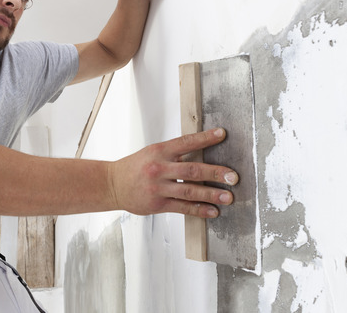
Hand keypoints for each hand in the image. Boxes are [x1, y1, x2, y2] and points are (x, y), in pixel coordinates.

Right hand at [108, 128, 238, 217]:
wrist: (113, 185)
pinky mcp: (158, 204)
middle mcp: (159, 168)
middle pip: (192, 169)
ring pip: (189, 190)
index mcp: (159, 151)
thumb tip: (201, 150)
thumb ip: (174, 153)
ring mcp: (158, 187)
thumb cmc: (136, 167)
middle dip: (215, 173)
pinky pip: (182, 207)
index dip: (205, 138)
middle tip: (233, 176)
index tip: (222, 134)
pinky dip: (199, 210)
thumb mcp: (152, 152)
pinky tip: (212, 211)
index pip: (186, 142)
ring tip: (228, 197)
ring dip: (211, 194)